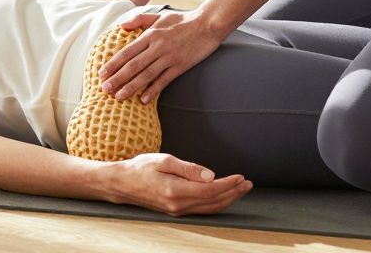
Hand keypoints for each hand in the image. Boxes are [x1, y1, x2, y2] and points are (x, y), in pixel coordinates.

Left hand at [99, 9, 223, 104]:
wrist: (208, 24)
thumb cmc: (182, 20)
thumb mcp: (159, 15)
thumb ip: (139, 20)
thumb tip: (121, 26)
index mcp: (151, 34)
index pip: (127, 52)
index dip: (113, 64)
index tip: (101, 74)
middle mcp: (158, 46)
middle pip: (133, 66)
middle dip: (117, 79)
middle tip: (105, 89)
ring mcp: (169, 57)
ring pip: (146, 75)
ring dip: (131, 87)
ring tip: (119, 97)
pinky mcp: (181, 66)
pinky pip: (164, 80)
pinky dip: (153, 90)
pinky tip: (144, 100)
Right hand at [105, 153, 251, 215]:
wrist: (122, 184)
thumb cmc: (141, 168)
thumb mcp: (164, 160)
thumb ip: (188, 168)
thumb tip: (210, 175)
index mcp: (175, 190)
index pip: (210, 190)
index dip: (228, 184)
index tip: (241, 177)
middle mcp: (178, 204)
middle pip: (213, 201)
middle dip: (233, 193)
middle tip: (248, 184)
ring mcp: (177, 210)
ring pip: (209, 208)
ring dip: (227, 199)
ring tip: (241, 189)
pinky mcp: (176, 210)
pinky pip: (201, 209)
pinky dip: (216, 203)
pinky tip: (223, 196)